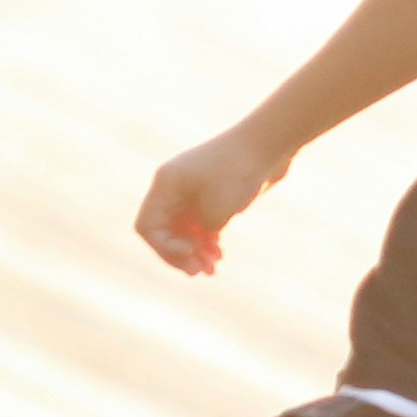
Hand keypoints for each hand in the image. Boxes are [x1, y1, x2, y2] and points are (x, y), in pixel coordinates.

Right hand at [137, 125, 288, 273]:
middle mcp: (174, 187)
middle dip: (180, 254)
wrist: (269, 143)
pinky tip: (219, 254)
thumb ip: (199, 234)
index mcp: (165, 185)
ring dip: (195, 251)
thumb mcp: (215, 213)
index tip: (190, 252)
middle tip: (198, 272)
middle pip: (164, 230)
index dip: (164, 248)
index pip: (148, 227)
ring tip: (213, 269)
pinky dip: (207, 239)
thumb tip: (197, 245)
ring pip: (184, 229)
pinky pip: (200, 222)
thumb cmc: (238, 173)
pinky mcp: (211, 192)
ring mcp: (192, 189)